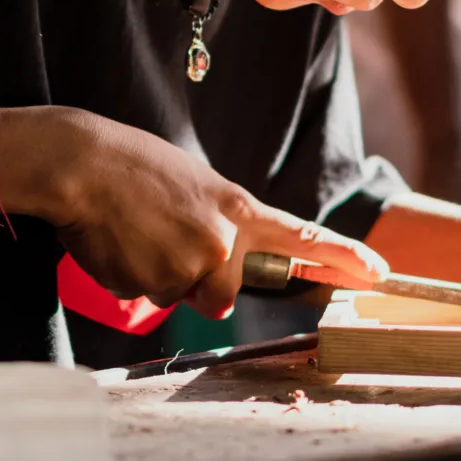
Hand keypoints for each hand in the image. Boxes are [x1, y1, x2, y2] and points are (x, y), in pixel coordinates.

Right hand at [17, 108, 387, 316]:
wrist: (81, 163)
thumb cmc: (131, 167)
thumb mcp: (193, 186)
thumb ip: (220, 224)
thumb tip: (221, 274)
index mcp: (238, 207)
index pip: (302, 238)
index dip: (343, 258)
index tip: (378, 273)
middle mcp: (226, 239)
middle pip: (224, 291)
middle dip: (194, 278)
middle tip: (160, 237)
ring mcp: (194, 263)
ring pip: (181, 295)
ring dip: (157, 276)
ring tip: (134, 233)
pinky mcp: (158, 283)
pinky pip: (147, 297)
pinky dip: (130, 277)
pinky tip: (118, 243)